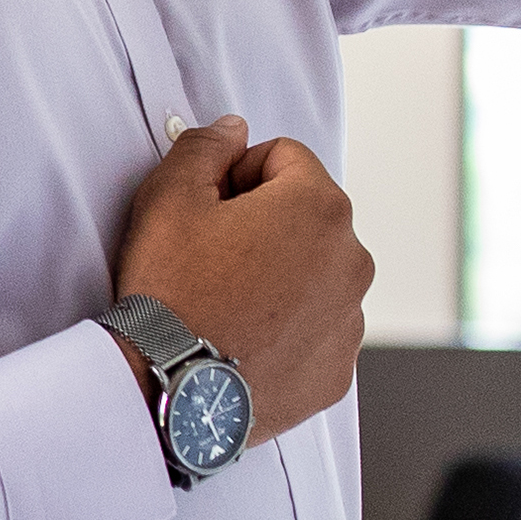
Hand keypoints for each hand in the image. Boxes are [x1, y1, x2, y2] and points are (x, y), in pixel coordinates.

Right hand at [110, 117, 368, 440]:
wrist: (170, 389)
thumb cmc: (171, 292)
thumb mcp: (169, 196)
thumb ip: (205, 146)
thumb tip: (233, 130)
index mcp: (320, 207)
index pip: (283, 157)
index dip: (236, 175)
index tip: (208, 210)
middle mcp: (352, 260)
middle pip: (304, 217)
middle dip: (264, 226)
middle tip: (210, 259)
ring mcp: (349, 320)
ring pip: (313, 275)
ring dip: (279, 278)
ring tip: (225, 305)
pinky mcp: (337, 369)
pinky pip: (315, 330)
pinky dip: (286, 329)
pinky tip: (242, 339)